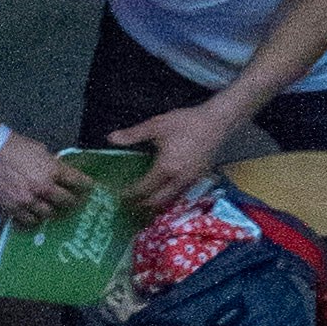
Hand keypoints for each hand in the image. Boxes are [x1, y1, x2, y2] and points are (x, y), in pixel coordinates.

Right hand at [0, 136, 83, 224]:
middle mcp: (42, 188)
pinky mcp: (12, 208)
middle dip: (74, 202)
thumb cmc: (17, 146)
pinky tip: (36, 217)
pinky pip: (28, 221)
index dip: (86, 185)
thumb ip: (53, 165)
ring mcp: (27, 200)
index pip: (77, 181)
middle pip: (66, 202)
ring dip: (54, 212)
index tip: (90, 188)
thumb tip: (62, 173)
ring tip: (55, 210)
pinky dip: (34, 220)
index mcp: (52, 171)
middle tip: (75, 202)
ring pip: (48, 215)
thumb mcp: (42, 151)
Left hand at [121, 99, 232, 215]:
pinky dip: (170, 195)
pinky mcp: (200, 177)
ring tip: (146, 200)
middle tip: (131, 203)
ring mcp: (191, 180)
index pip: (145, 188)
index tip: (121, 196)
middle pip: (158, 200)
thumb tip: (110, 138)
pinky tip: (165, 190)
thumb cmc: (185, 122)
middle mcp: (178, 179)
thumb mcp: (156, 125)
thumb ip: (133, 134)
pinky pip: (181, 192)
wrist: (216, 122)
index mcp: (166, 168)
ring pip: (171, 199)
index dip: (131, 194)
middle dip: (143, 203)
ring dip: (157, 202)